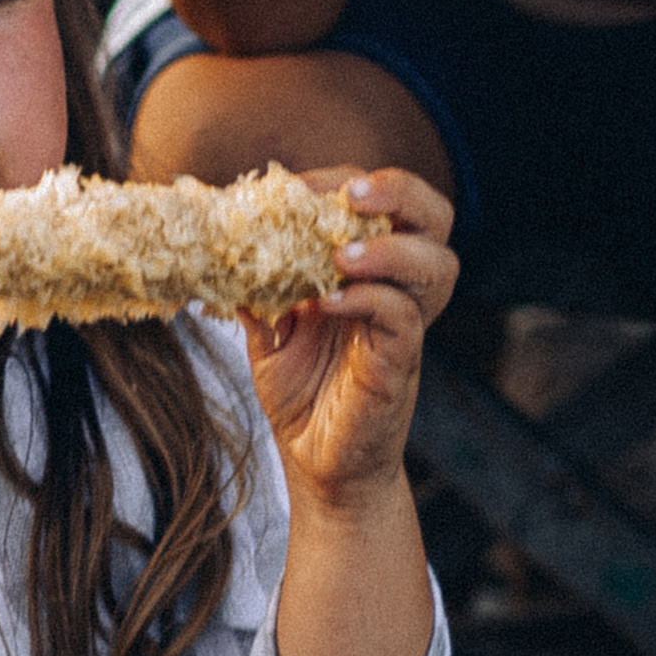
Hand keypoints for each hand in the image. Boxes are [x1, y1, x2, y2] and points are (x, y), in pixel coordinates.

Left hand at [243, 169, 456, 511]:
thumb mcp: (269, 335)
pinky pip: (402, 319)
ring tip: (341, 254)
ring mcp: (404, 329)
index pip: (384, 206)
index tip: (297, 186)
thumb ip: (256, 292)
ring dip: (390, 248)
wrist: (317, 471)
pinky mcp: (398, 365)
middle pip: (435, 220)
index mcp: (372, 274)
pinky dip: (369, 300)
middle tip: (353, 194)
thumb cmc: (303, 400)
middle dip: (401, 192)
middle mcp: (397, 293)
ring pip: (436, 266)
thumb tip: (218, 250)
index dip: (349, 184)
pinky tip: (329, 302)